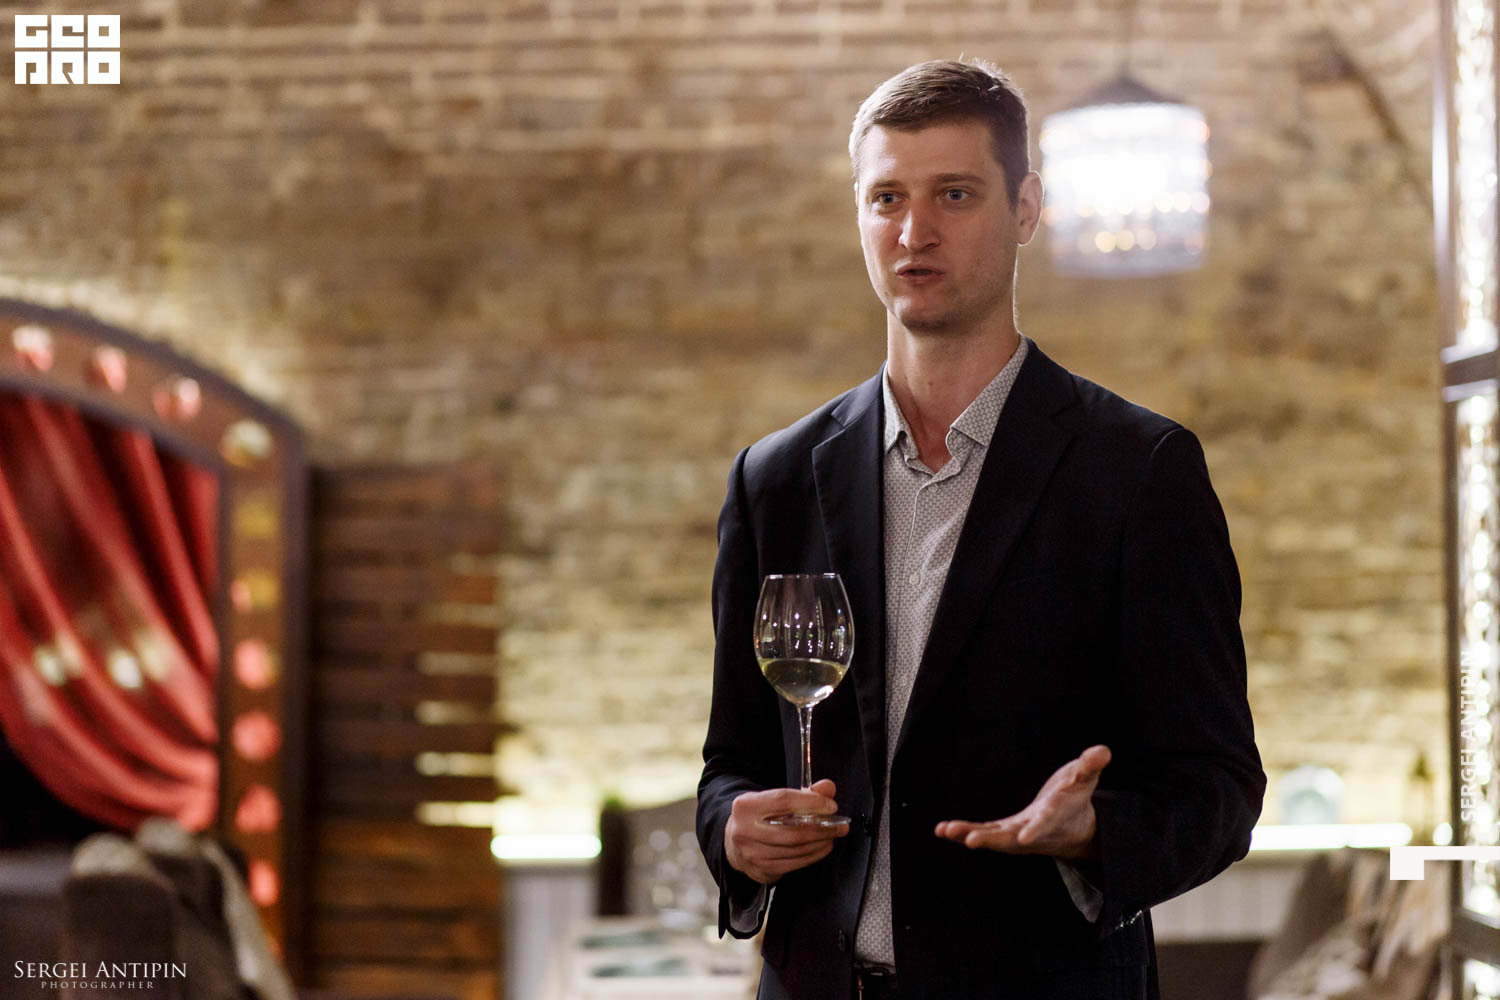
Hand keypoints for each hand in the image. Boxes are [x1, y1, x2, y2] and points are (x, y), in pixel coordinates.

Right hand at [725, 779, 849, 883]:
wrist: (735, 840)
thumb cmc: (760, 816)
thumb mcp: (774, 798)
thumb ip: (805, 792)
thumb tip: (827, 788)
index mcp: (746, 805)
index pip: (783, 801)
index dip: (811, 803)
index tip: (831, 806)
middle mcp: (745, 830)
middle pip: (792, 831)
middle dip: (822, 829)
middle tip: (840, 825)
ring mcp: (752, 853)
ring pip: (795, 850)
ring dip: (820, 843)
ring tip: (832, 835)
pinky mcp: (760, 870)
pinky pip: (794, 864)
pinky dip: (813, 856)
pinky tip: (821, 847)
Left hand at [934, 745, 1110, 859]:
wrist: (1074, 828)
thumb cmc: (1076, 798)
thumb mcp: (1085, 778)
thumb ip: (1090, 765)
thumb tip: (1103, 751)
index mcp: (1055, 816)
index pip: (1046, 823)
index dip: (1037, 829)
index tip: (1026, 836)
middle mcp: (1034, 830)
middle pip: (1012, 838)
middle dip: (992, 840)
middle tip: (971, 840)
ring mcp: (1017, 834)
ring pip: (992, 838)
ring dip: (970, 834)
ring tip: (947, 830)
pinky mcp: (1005, 832)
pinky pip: (983, 833)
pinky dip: (964, 832)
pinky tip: (943, 830)